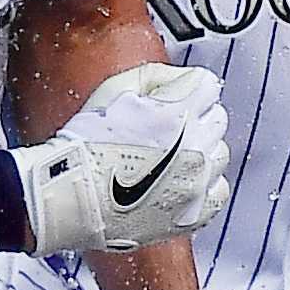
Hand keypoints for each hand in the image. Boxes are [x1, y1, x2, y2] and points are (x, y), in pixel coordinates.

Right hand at [14, 62, 232, 253]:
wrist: (69, 196)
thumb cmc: (84, 146)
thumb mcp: (113, 88)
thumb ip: (156, 75)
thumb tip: (179, 79)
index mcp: (177, 113)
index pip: (208, 84)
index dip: (186, 86)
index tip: (172, 97)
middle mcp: (194, 147)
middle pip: (216, 117)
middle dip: (194, 117)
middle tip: (164, 128)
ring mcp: (196, 183)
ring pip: (219, 154)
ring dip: (200, 150)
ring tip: (168, 157)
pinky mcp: (194, 213)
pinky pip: (218, 190)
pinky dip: (202, 185)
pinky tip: (178, 182)